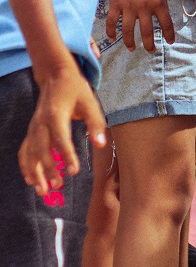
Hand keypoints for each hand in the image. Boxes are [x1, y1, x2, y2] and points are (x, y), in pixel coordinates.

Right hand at [18, 58, 105, 197]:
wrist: (55, 75)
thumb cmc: (75, 89)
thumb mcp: (90, 101)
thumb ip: (96, 122)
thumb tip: (101, 144)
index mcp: (56, 114)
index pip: (60, 138)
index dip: (67, 155)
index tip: (74, 172)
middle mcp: (40, 122)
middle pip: (41, 149)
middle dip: (48, 168)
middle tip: (59, 185)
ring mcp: (33, 127)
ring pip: (29, 153)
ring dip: (34, 172)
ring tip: (42, 191)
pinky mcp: (31, 131)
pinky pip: (24, 151)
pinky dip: (25, 166)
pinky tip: (31, 180)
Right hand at [103, 0, 174, 52]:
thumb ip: (161, 2)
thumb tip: (162, 19)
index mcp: (158, 1)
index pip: (166, 23)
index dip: (169, 34)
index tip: (170, 42)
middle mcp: (144, 6)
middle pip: (146, 32)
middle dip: (149, 44)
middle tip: (151, 51)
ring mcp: (128, 6)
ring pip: (128, 31)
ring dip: (130, 43)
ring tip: (132, 48)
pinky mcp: (115, 3)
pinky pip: (112, 22)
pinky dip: (111, 32)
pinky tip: (113, 38)